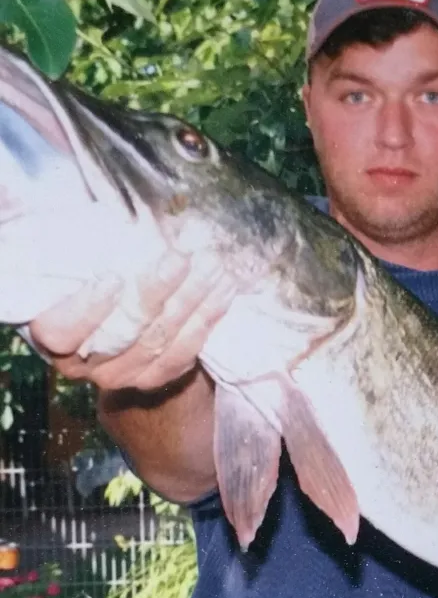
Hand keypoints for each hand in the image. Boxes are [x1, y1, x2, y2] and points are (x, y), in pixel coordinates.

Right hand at [29, 248, 233, 391]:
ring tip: (212, 267)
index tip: (114, 278)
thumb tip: (129, 217)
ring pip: (159, 341)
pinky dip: (206, 319)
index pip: (60, 332)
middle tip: (182, 258)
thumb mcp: (83, 264)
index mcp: (54, 334)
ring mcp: (122, 376)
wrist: (117, 325)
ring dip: (191, 300)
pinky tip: (224, 292)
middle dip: (157, 291)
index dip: (86, 310)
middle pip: (123, 332)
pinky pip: (183, 352)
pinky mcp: (155, 379)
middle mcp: (84, 363)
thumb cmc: (94, 279)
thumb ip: (92, 250)